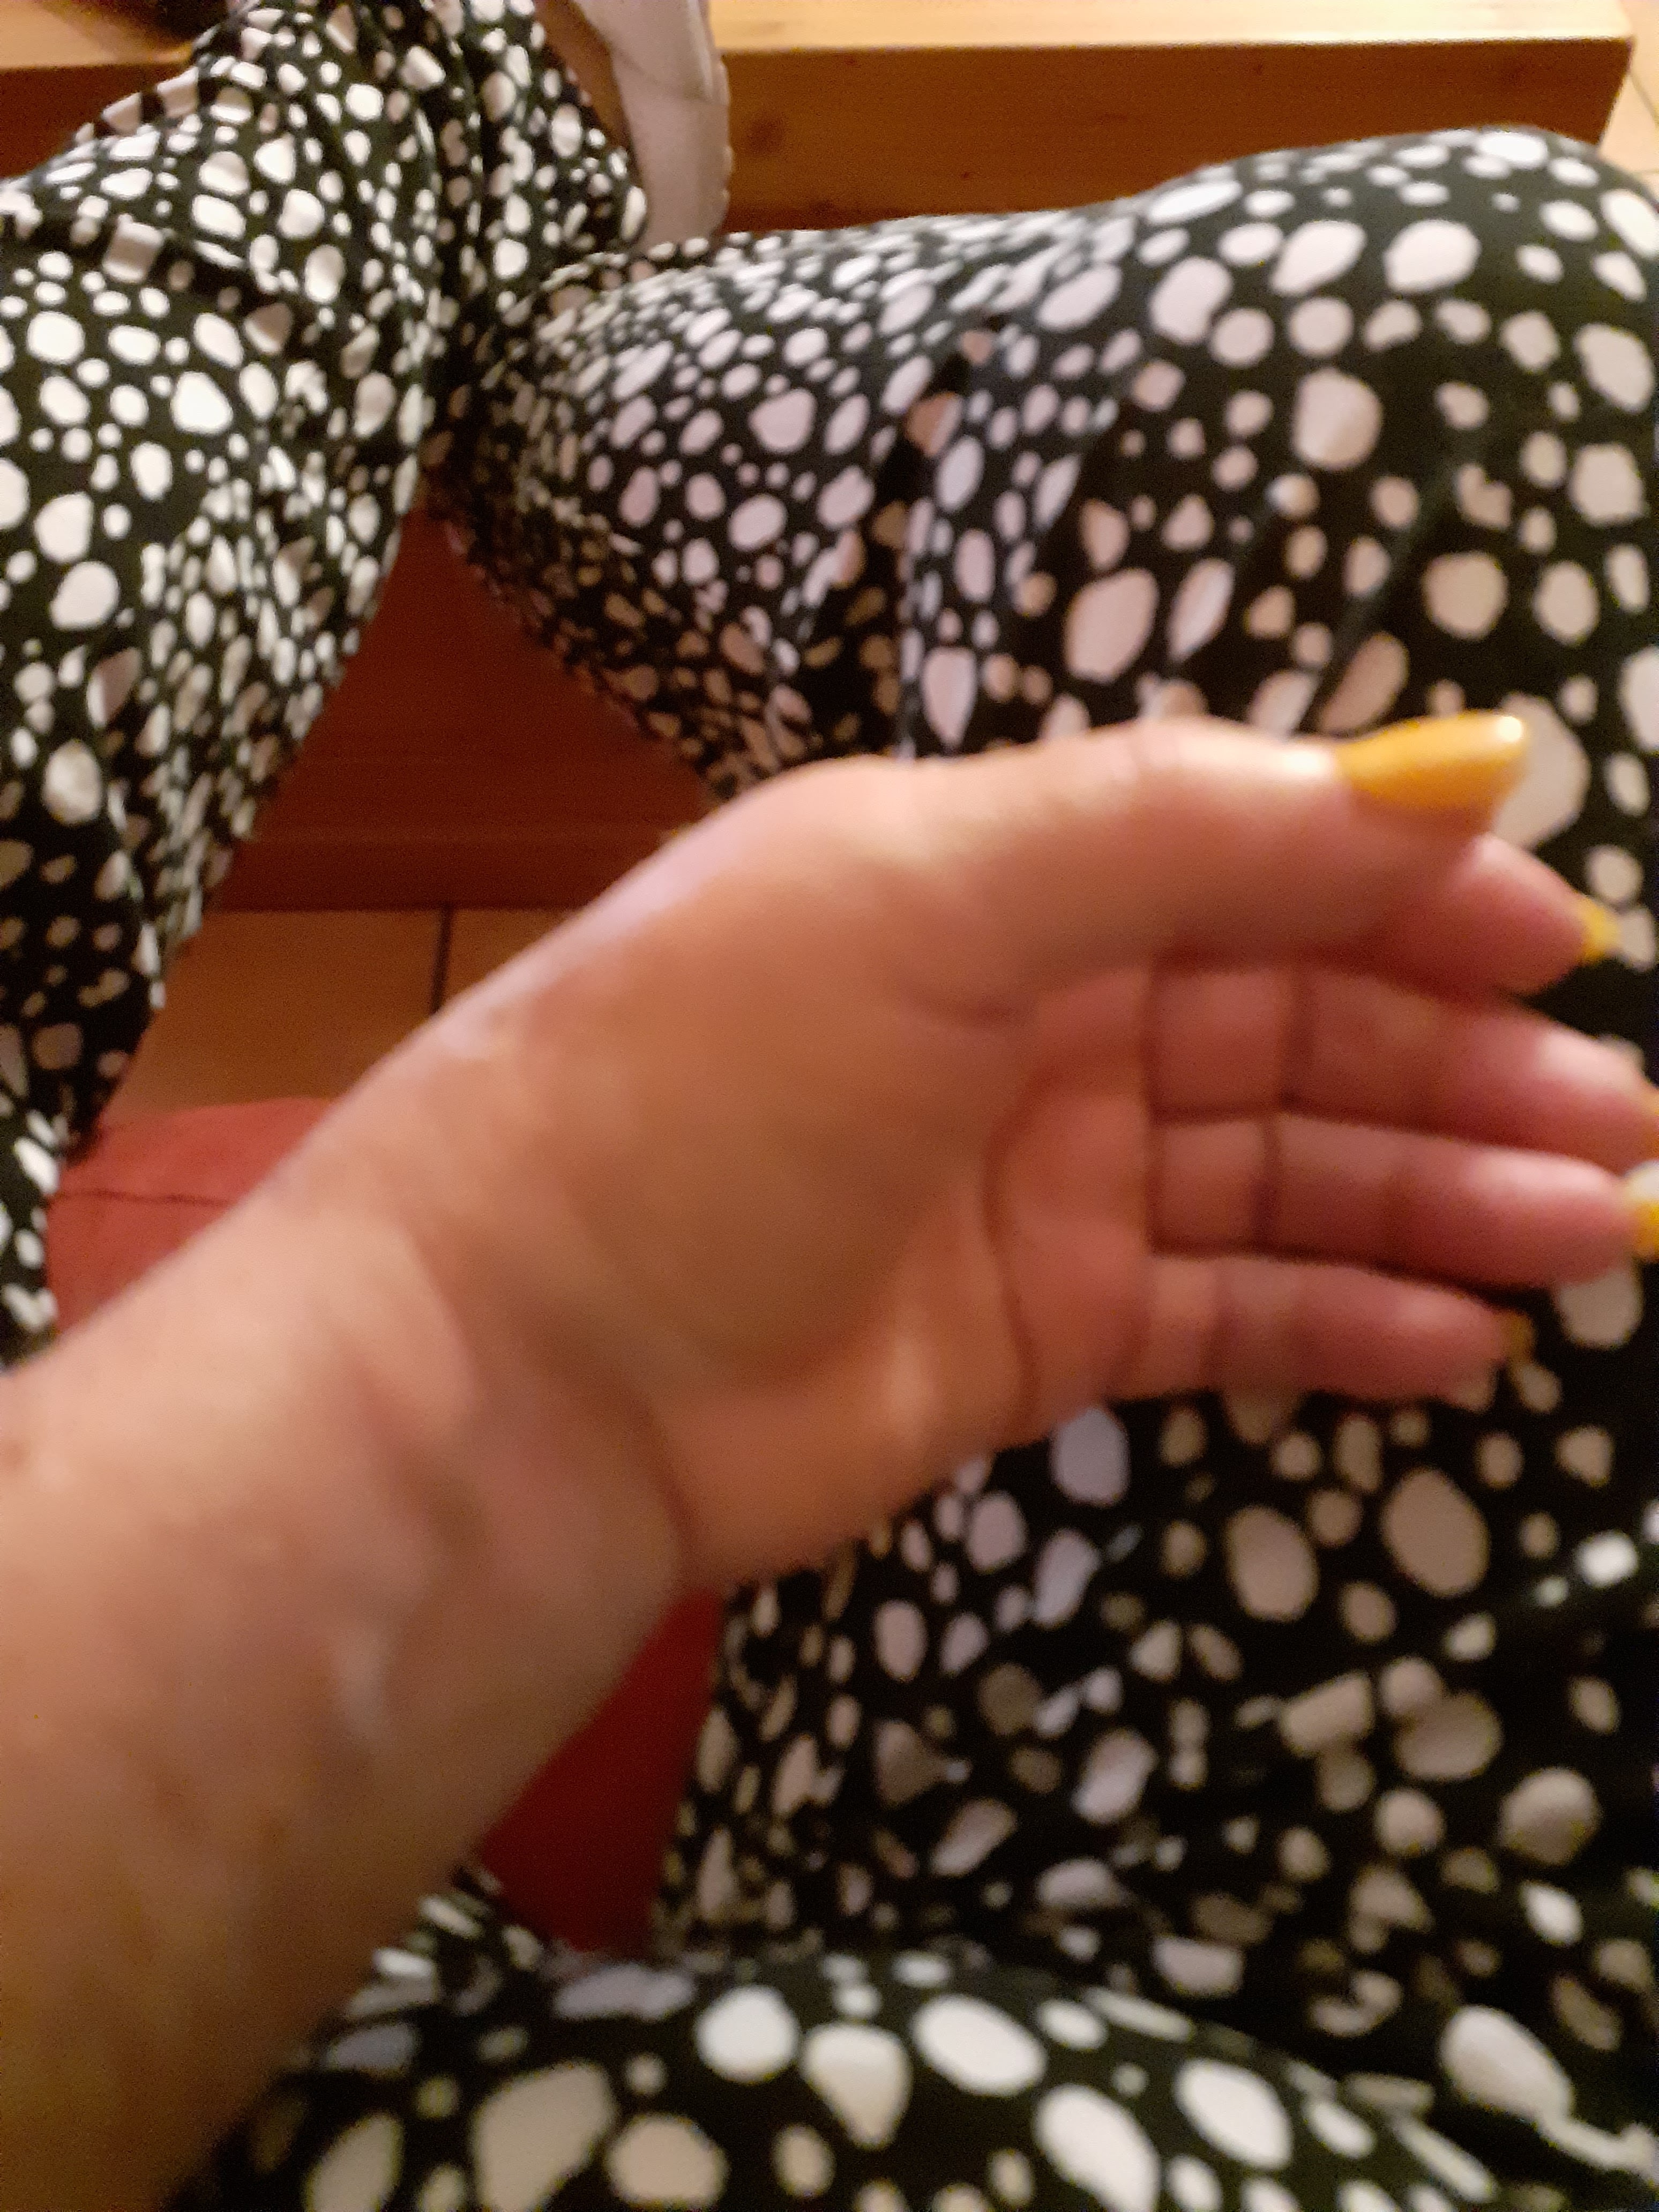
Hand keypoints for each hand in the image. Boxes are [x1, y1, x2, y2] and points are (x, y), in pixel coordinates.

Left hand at [338, 714, 1651, 1585]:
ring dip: (1436, 1196)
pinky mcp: (1036, 1334)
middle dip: (1459, 1069)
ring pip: (1281, 1173)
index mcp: (995, 878)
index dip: (1412, 896)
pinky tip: (1465, 1341)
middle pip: (1291, 1025)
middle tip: (1624, 1133)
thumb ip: (1179, 823)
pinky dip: (1340, 1322)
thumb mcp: (922, 895)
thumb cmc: (698, 1090)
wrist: (523, 1363)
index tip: (1565, 942)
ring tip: (1592, 1237)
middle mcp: (1026, 1018)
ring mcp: (1037, 1184)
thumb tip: (1453, 762)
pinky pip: (1224, 1315)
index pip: (1249, 864)